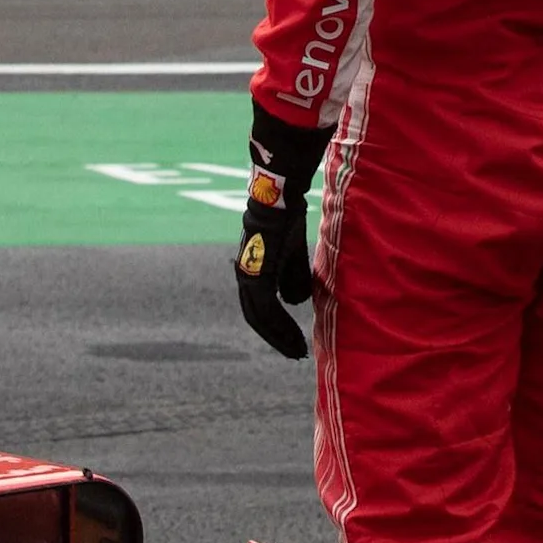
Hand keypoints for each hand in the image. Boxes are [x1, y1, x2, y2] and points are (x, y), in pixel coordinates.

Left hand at [235, 106, 327, 359]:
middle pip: (255, 314)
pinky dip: (277, 322)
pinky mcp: (257, 268)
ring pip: (258, 314)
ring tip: (295, 349)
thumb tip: (296, 303)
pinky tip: (291, 333)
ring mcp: (249, 270)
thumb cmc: (288, 213)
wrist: (280, 190)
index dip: (273, 325)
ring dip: (277, 334)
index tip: (293, 341)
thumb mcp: (294, 249)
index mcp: (254, 266)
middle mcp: (246, 270)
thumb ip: (294, 275)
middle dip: (275, 336)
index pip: (258, 304)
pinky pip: (264, 304)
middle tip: (294, 353)